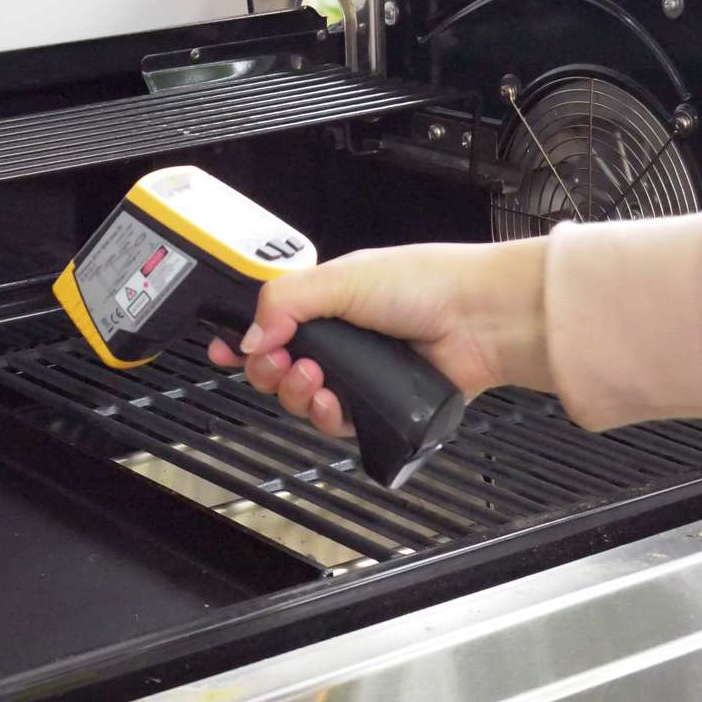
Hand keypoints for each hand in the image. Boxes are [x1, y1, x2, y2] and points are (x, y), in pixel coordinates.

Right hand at [208, 239, 553, 437]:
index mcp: (327, 301)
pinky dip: (323, 415)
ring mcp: (357, 375)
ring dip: (294, 392)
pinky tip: (330, 400)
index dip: (243, 340)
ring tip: (312, 378)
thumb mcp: (341, 278)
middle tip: (277, 361)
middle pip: (277, 368)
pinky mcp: (375, 408)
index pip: (269, 324)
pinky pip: (333, 423)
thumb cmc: (427, 284)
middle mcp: (340, 339)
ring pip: (301, 399)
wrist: (479, 319)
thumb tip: (247, 336)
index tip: (222, 349)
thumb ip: (283, 302)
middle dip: (267, 369)